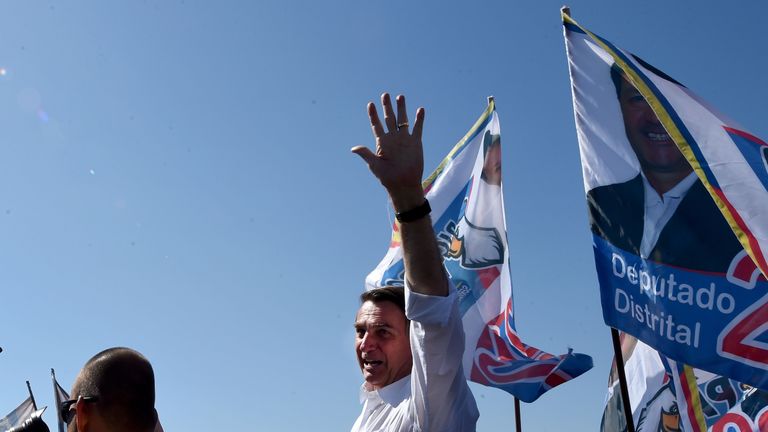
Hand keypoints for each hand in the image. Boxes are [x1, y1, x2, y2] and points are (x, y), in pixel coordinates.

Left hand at [352, 93, 425, 210]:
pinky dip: (419, 119)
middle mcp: (393, 138)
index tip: (370, 104)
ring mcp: (404, 139)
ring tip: (400, 97)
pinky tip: (420, 109)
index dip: (373, 115)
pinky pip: (417, 128)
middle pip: (389, 118)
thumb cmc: (387, 177)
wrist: (404, 184)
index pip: (376, 125)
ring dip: (401, 109)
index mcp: (382, 142)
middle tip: (385, 94)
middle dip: (387, 107)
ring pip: (403, 120)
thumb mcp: (375, 165)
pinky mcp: (416, 142)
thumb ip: (366, 154)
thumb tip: (353, 148)